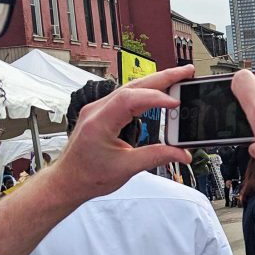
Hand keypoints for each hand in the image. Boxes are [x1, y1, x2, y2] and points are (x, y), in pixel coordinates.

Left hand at [0, 65, 194, 254]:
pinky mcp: (103, 113)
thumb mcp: (126, 169)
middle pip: (134, 86)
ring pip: (131, 88)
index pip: (130, 99)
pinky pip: (127, 96)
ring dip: (156, 82)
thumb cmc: (88, 176)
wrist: (68, 181)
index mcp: (99, 121)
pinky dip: (146, 92)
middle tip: (187, 72)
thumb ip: (156, 157)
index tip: (176, 103)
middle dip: (163, 77)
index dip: (156, 97)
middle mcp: (97, 110)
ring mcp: (99, 109)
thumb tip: (182, 152)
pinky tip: (159, 91)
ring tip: (179, 78)